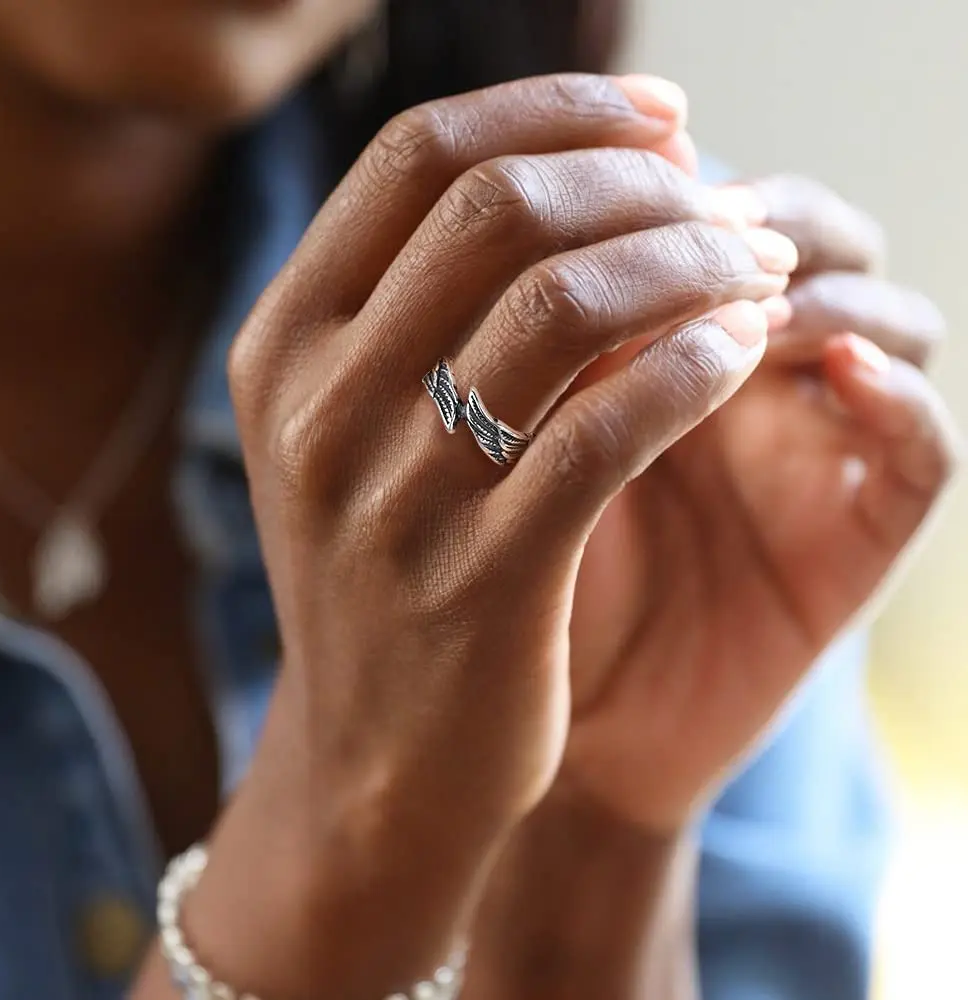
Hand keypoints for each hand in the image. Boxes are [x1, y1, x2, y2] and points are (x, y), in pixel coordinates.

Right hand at [168, 74, 793, 999]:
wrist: (375, 764)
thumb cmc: (388, 575)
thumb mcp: (364, 431)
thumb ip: (434, 307)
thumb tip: (590, 180)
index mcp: (283, 347)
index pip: (418, 156)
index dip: (555, 109)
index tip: (661, 118)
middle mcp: (320, 409)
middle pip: (500, 210)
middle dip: (641, 182)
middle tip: (727, 200)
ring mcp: (392, 499)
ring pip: (566, 307)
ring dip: (690, 265)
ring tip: (757, 270)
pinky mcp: (483, 584)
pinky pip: (610, 432)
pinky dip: (693, 367)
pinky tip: (738, 350)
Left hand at [563, 173, 961, 832]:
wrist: (556, 725)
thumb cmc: (514, 576)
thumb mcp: (522, 443)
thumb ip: (553, 343)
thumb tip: (559, 214)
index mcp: (666, 348)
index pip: (715, 214)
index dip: (688, 191)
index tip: (638, 187)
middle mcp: (751, 385)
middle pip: (812, 243)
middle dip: (766, 227)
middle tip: (706, 237)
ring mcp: (814, 454)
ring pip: (884, 323)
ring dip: (828, 298)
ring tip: (752, 312)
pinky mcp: (857, 534)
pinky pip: (922, 448)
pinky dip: (900, 399)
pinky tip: (840, 376)